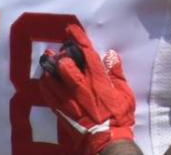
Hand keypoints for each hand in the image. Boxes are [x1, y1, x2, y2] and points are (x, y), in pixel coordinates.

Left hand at [39, 24, 135, 154]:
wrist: (107, 140)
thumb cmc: (119, 116)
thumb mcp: (125, 93)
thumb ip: (117, 73)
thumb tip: (111, 55)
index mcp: (99, 80)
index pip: (87, 54)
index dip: (78, 40)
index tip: (71, 29)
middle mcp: (82, 87)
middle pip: (66, 65)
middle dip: (61, 54)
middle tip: (59, 49)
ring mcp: (70, 99)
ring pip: (54, 78)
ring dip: (50, 68)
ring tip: (47, 60)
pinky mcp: (62, 110)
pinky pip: (49, 95)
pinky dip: (46, 85)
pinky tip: (45, 79)